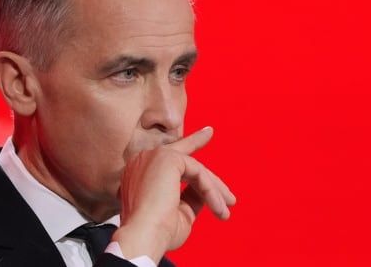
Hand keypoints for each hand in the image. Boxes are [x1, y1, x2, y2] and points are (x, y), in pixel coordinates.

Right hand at [111, 127, 235, 261]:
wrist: (144, 237)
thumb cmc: (157, 232)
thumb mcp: (177, 212)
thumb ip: (189, 197)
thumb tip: (205, 192)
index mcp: (139, 172)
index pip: (170, 156)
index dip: (192, 144)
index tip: (209, 133)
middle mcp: (143, 160)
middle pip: (185, 160)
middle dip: (210, 179)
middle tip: (231, 198)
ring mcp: (153, 156)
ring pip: (194, 168)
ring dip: (213, 191)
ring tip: (224, 212)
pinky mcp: (166, 158)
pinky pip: (198, 171)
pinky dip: (210, 190)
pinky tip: (218, 207)